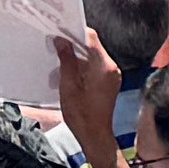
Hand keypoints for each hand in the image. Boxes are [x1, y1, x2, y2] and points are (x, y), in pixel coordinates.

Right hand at [50, 27, 121, 161]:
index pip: (91, 38)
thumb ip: (66, 60)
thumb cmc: (81, 114)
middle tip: (56, 45)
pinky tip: (69, 73)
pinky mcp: (109, 82)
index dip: (74, 32)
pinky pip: (95, 67)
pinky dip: (82, 66)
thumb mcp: (68, 85)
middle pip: (92, 46)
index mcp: (104, 66)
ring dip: (77, 57)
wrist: (95, 136)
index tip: (60, 32)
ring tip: (60, 61)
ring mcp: (112, 75)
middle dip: (74, 45)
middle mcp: (111, 67)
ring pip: (92, 56)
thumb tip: (61, 40)